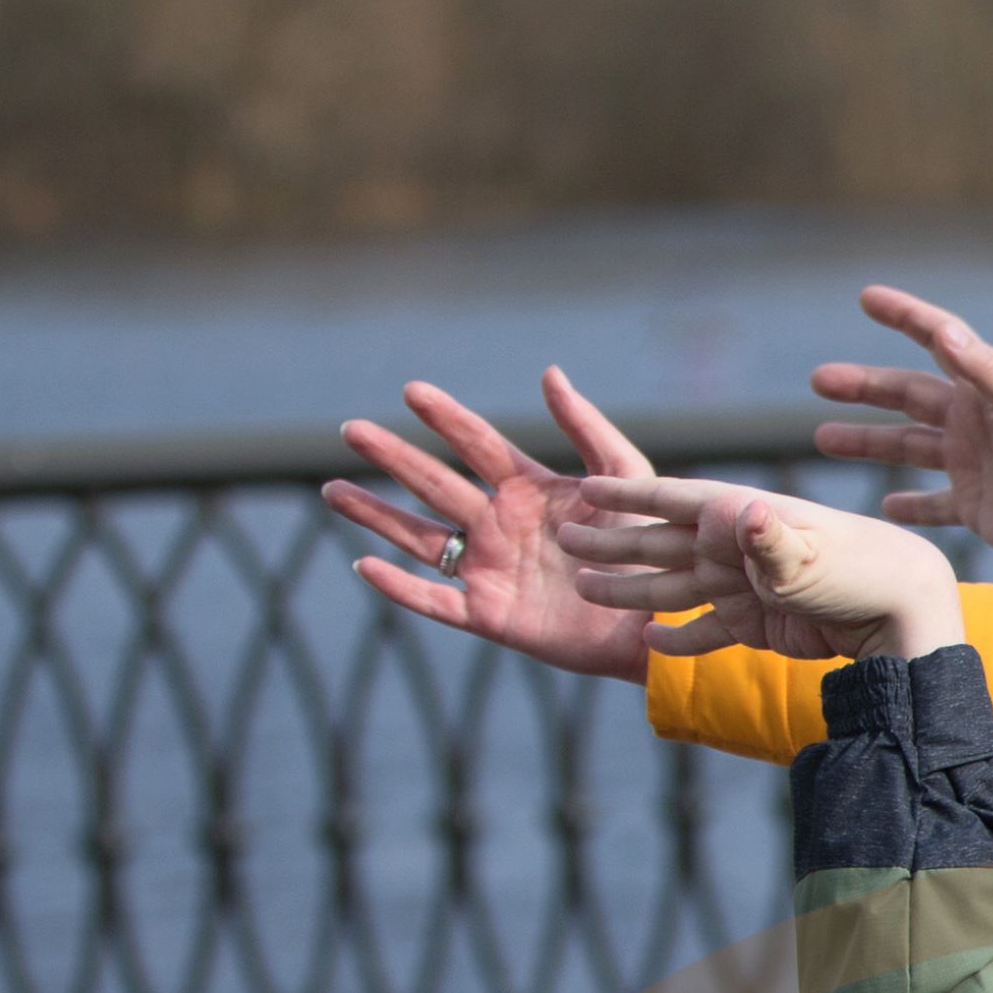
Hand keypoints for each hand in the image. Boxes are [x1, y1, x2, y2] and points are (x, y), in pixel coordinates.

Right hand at [327, 371, 662, 682]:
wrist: (659, 619)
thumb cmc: (650, 547)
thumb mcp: (625, 477)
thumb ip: (587, 427)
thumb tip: (549, 373)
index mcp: (529, 489)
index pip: (477, 444)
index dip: (445, 418)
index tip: (411, 390)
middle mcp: (499, 525)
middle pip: (434, 483)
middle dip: (393, 457)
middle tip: (351, 430)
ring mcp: (489, 569)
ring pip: (419, 536)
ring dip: (376, 514)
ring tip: (333, 490)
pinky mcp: (488, 614)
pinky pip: (434, 600)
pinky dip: (398, 586)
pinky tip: (363, 566)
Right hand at [564, 473, 966, 664]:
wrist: (902, 614)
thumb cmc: (863, 571)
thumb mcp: (813, 554)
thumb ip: (772, 541)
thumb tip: (744, 513)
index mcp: (742, 515)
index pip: (673, 499)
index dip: (628, 495)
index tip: (586, 488)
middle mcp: (736, 545)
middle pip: (658, 543)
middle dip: (611, 542)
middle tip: (562, 539)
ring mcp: (743, 584)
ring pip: (671, 587)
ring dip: (628, 589)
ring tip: (585, 588)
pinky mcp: (756, 622)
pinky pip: (705, 631)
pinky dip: (678, 639)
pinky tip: (647, 641)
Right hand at [810, 286, 992, 571]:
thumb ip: (987, 372)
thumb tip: (943, 333)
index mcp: (985, 392)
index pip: (938, 341)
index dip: (904, 316)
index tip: (867, 298)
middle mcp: (974, 423)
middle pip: (907, 396)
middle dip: (864, 387)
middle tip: (819, 379)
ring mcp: (972, 464)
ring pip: (907, 448)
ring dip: (868, 441)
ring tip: (823, 437)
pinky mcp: (975, 506)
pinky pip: (933, 504)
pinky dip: (908, 505)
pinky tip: (883, 506)